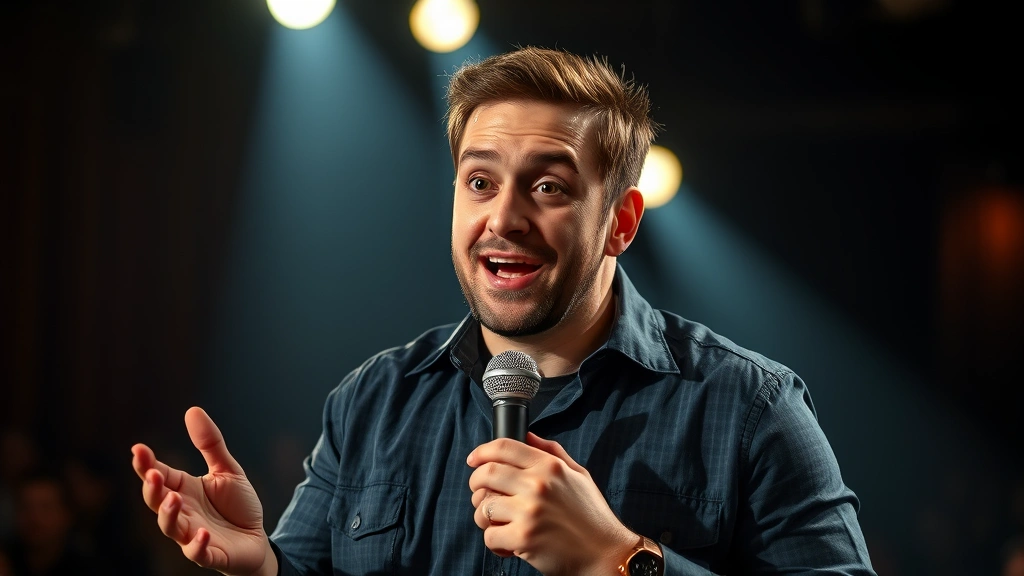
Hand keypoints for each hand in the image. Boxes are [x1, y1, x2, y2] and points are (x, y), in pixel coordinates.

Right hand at [131, 407, 276, 575]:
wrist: (256, 539)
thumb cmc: (237, 505)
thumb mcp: (227, 469)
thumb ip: (210, 444)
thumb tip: (192, 410)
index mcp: (183, 490)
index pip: (159, 476)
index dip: (146, 464)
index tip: (138, 449)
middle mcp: (182, 512)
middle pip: (157, 502)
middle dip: (152, 489)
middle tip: (153, 474)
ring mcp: (192, 534)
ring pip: (171, 527)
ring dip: (169, 515)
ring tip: (174, 499)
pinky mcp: (210, 553)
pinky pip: (198, 552)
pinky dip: (197, 544)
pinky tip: (202, 533)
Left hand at [467, 432, 636, 575]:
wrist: (605, 553)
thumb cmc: (591, 516)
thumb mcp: (578, 475)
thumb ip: (551, 452)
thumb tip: (527, 435)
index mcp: (549, 466)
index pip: (504, 447)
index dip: (482, 451)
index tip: (473, 459)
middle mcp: (538, 485)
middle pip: (486, 473)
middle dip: (475, 483)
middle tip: (480, 493)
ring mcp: (529, 512)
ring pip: (483, 507)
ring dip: (484, 516)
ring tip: (498, 522)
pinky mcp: (523, 539)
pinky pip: (489, 536)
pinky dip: (495, 542)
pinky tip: (509, 542)